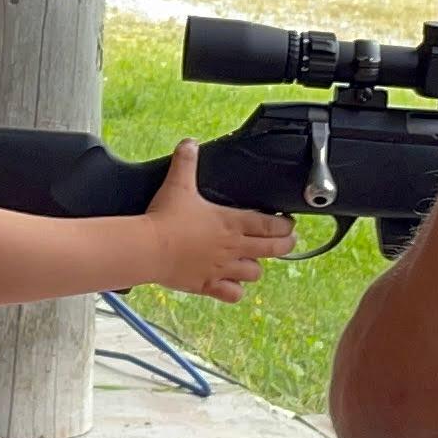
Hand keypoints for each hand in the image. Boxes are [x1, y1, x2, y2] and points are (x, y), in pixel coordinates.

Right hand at [142, 141, 292, 302]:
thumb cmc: (165, 217)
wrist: (149, 248)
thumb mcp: (178, 184)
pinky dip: (234, 290)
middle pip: (273, 250)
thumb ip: (186, 162)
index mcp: (232, 223)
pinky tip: (231, 284)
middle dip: (285, 245)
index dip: (285, 225)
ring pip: (254, 273)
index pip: (271, 225)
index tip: (289, 224)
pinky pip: (232, 294)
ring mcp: (222, 268)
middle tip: (288, 241)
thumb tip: (189, 143)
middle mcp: (233, 247)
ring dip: (256, 267)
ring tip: (253, 260)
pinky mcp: (207, 285)